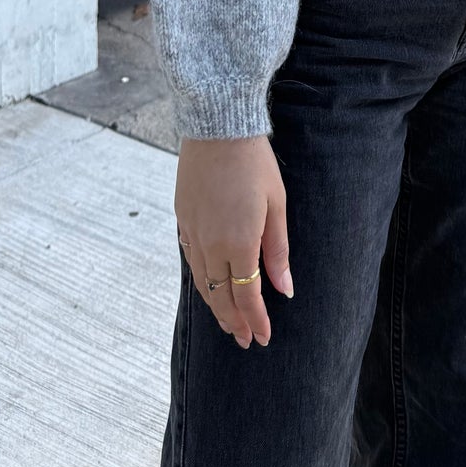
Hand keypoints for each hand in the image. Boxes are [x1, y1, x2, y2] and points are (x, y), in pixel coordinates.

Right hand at [175, 134, 292, 348]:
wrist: (217, 127)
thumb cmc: (254, 163)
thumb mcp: (276, 205)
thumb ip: (277, 251)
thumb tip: (283, 289)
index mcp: (239, 243)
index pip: (247, 297)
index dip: (255, 321)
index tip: (262, 339)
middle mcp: (211, 244)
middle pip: (221, 296)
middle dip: (234, 322)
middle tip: (245, 340)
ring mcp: (193, 232)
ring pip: (203, 282)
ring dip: (215, 306)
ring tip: (228, 322)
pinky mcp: (182, 218)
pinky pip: (191, 260)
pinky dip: (201, 280)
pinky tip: (209, 285)